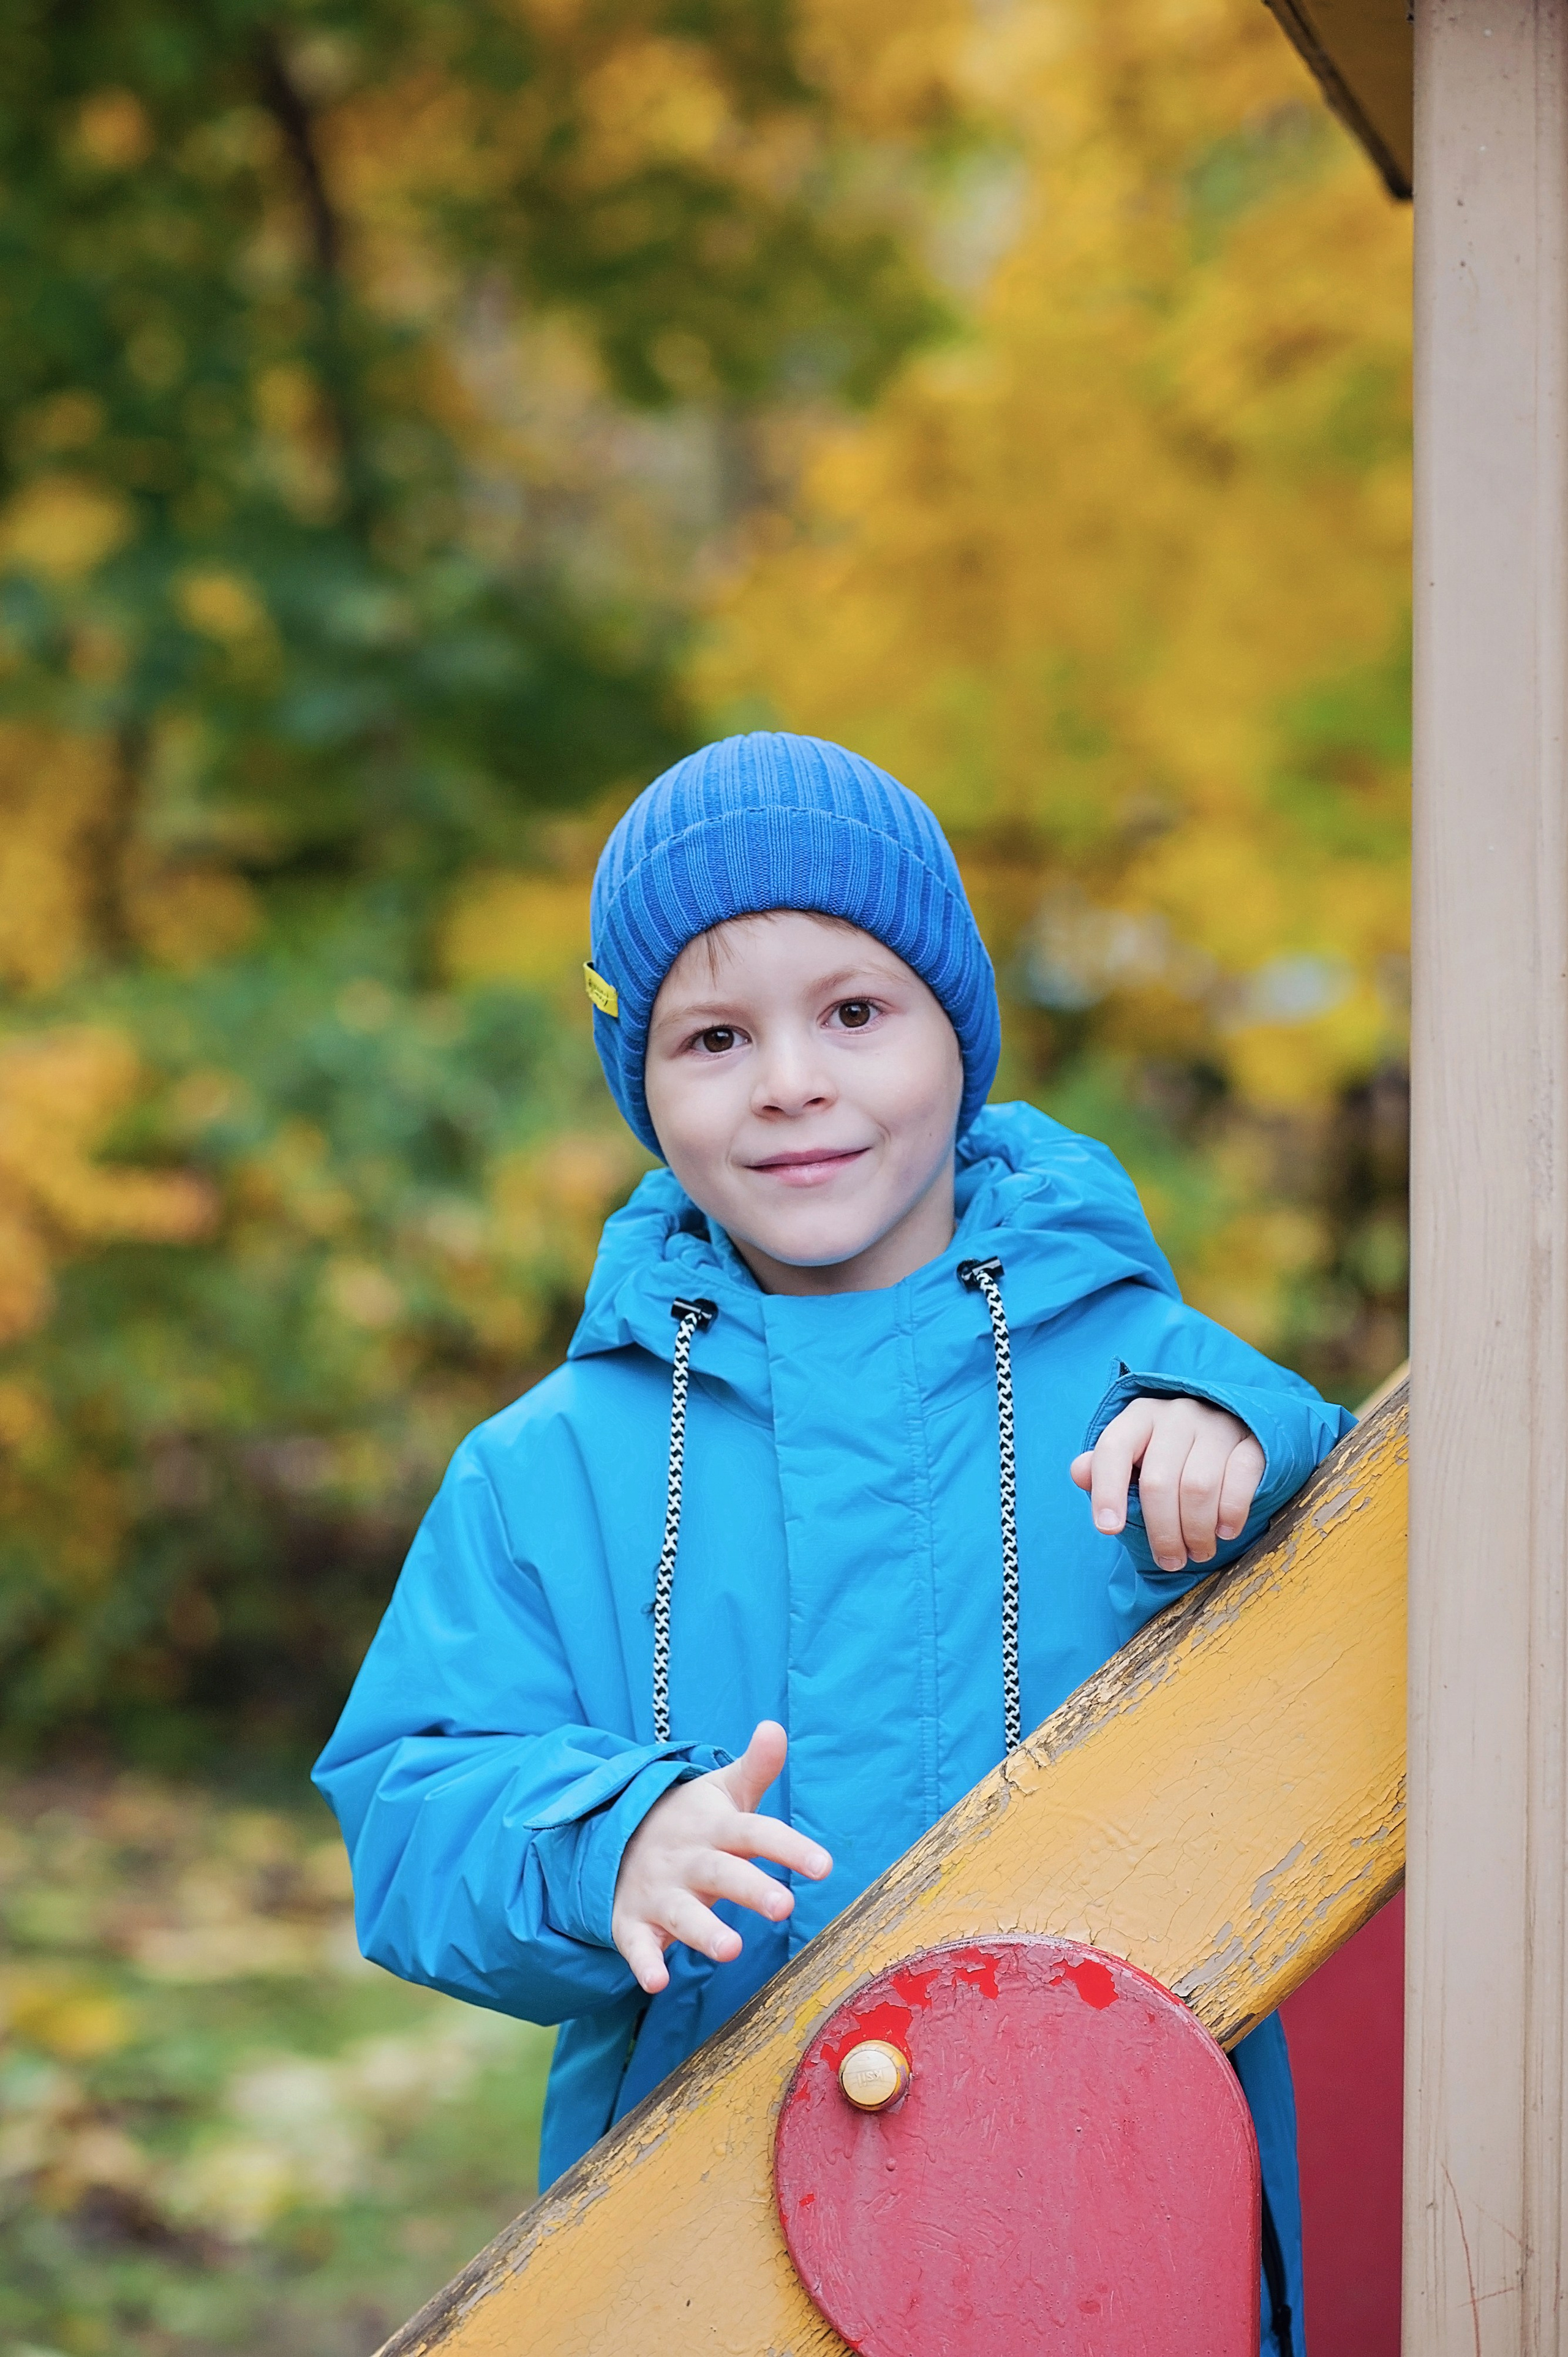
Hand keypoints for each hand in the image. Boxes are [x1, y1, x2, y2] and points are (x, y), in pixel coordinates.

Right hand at [611, 1720, 830, 1995]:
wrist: (615, 1836)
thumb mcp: (721, 1791)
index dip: (789, 1847)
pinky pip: (636, 1943)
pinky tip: (656, 1981)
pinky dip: (643, 1962)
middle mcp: (688, 1859)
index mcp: (715, 1827)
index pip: (756, 1833)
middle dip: (751, 1888)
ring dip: (704, 1931)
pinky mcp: (633, 1921)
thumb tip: (776, 1727)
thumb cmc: (689, 1820)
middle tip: (785, 1906)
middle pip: (722, 1873)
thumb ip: (755, 1766)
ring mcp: (658, 1890)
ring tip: (732, 1949)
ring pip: (682, 1912)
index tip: (825, 1866)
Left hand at [1070, 1396, 1264, 1571]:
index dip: (1107, 1491)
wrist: (1230, 1428)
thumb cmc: (1169, 1454)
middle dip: (1162, 1532)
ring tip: (1197, 1553)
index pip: (1114, 1449)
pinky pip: (1241, 1479)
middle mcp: (1177, 1416)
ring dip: (1196, 1531)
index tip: (1108, 1529)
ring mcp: (1217, 1426)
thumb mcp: (1133, 1458)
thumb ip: (1103, 1469)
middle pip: (1159, 1482)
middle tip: (1169, 1562)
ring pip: (1199, 1487)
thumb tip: (1079, 1473)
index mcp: (1140, 1417)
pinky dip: (1231, 1512)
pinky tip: (1225, 1532)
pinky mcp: (1252, 1441)